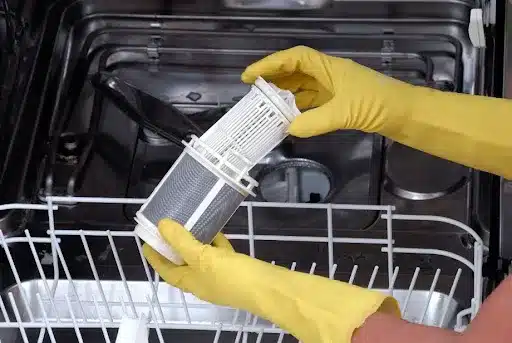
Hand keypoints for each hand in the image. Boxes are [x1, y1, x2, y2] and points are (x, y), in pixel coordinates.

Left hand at [143, 219, 399, 342]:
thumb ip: (182, 241)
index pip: (165, 269)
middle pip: (182, 262)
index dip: (154, 254)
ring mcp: (221, 275)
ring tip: (188, 220)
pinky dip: (215, 241)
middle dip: (173, 245)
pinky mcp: (237, 268)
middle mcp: (203, 281)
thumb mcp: (203, 258)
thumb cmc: (234, 277)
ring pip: (201, 255)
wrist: (271, 289)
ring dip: (194, 240)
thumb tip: (162, 225)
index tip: (146, 237)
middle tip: (167, 224)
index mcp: (191, 282)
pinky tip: (215, 227)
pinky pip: (220, 252)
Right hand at [241, 45, 417, 137]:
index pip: (294, 59)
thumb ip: (314, 121)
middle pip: (295, 71)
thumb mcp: (344, 113)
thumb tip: (289, 129)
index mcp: (329, 67)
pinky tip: (288, 118)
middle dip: (274, 79)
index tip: (251, 76)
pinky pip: (311, 102)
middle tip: (254, 92)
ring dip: (284, 95)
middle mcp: (328, 74)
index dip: (270, 64)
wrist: (404, 114)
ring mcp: (333, 89)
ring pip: (302, 87)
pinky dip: (298, 109)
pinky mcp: (338, 103)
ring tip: (266, 106)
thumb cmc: (377, 105)